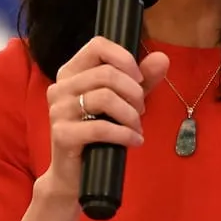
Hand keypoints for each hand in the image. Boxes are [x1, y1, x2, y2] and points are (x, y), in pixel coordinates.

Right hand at [39, 36, 169, 200]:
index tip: (139, 78)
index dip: (124, 58)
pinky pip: (101, 127)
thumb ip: (142, 80)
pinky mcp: (62, 134)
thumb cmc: (98, 134)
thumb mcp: (123, 102)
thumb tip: (162, 58)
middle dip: (133, 92)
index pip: (97, 45)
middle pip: (106, 73)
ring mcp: (58, 110)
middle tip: (141, 110)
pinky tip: (134, 141)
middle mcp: (60, 87)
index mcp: (71, 72)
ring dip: (130, 114)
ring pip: (104, 97)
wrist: (75, 175)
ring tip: (136, 127)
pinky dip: (125, 134)